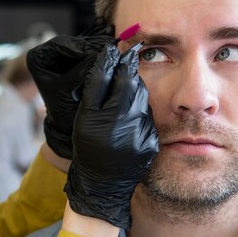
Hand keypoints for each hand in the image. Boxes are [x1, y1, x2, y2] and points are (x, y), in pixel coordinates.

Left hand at [26, 18, 113, 158]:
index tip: (100, 53)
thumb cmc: (65, 110)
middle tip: (114, 47)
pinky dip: (102, 47)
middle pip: (75, 41)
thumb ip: (84, 71)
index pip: (62, 44)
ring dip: (102, 45)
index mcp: (38, 57)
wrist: (70, 124)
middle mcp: (49, 51)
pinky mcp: (76, 56)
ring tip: (117, 46)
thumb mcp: (71, 90)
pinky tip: (113, 43)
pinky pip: (91, 47)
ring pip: (85, 43)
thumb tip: (102, 53)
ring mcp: (63, 53)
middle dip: (95, 46)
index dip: (82, 47)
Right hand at [65, 43, 158, 229]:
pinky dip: (138, 112)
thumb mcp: (84, 116)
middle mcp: (133, 125)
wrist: (101, 185)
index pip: (124, 78)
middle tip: (122, 66)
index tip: (120, 51)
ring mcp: (146, 135)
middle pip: (137, 88)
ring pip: (144, 102)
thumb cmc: (87, 148)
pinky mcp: (153, 143)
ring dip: (134, 93)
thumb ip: (96, 86)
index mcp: (113, 116)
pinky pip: (148, 118)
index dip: (122, 63)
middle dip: (129, 76)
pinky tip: (127, 118)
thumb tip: (109, 58)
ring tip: (121, 94)